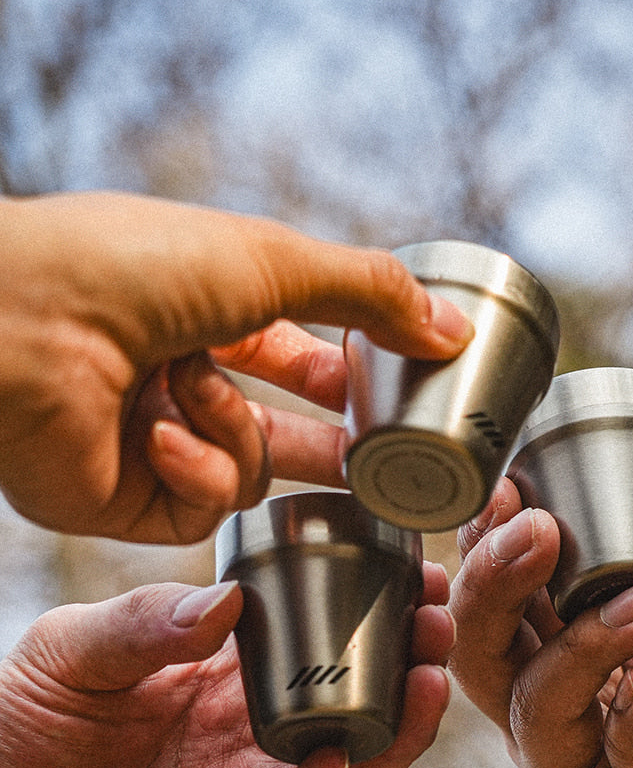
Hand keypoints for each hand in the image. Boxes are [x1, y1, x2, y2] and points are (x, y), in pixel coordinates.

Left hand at [0, 192, 472, 542]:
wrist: (20, 326)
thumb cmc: (135, 269)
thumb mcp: (273, 260)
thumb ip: (373, 295)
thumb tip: (454, 330)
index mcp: (206, 312)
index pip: (297, 357)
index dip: (348, 378)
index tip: (403, 395)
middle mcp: (180, 379)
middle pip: (287, 431)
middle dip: (334, 446)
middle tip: (384, 463)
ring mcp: (156, 444)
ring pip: (253, 473)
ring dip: (233, 432)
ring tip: (191, 396)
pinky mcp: (132, 503)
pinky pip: (208, 508)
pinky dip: (193, 469)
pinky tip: (153, 435)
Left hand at [0, 572, 453, 767]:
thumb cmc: (8, 747)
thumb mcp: (69, 658)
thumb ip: (142, 624)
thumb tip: (229, 599)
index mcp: (228, 683)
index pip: (322, 641)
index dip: (375, 609)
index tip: (416, 572)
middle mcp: (257, 743)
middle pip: (362, 703)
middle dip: (411, 663)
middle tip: (439, 622)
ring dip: (399, 730)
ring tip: (425, 681)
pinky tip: (333, 763)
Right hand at [448, 473, 632, 767]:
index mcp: (570, 657)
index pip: (507, 595)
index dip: (492, 544)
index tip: (510, 485)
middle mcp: (554, 715)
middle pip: (482, 648)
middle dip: (495, 584)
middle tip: (535, 527)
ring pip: (536, 708)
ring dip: (582, 647)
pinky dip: (629, 730)